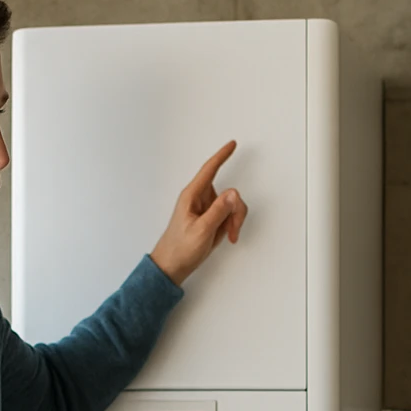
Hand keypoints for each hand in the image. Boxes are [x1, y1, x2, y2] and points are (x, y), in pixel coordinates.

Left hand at [149, 140, 248, 286]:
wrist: (173, 266)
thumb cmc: (180, 248)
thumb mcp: (201, 230)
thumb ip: (219, 211)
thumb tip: (233, 193)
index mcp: (192, 196)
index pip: (209, 170)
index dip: (221, 156)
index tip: (232, 144)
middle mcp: (200, 199)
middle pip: (229, 192)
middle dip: (236, 210)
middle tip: (234, 228)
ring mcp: (208, 209)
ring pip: (233, 205)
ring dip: (235, 220)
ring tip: (229, 235)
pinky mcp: (213, 219)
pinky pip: (231, 215)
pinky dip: (233, 225)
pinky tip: (228, 237)